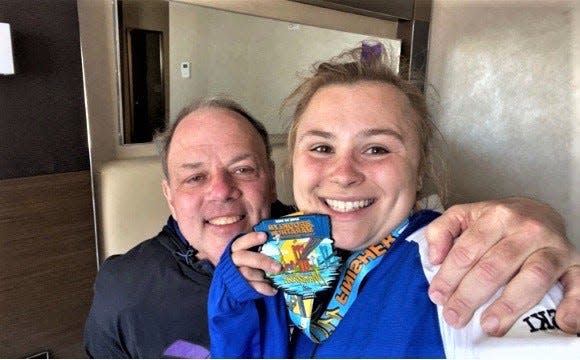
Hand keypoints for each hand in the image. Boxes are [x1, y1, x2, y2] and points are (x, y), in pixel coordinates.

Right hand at [230, 232, 282, 295]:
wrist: (238, 279)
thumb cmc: (250, 260)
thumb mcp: (252, 250)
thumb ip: (260, 244)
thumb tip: (276, 232)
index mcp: (236, 248)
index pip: (241, 242)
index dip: (252, 239)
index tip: (264, 236)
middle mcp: (234, 260)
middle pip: (244, 258)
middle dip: (262, 261)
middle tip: (278, 267)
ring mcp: (236, 274)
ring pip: (247, 273)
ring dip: (263, 276)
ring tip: (276, 277)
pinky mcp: (240, 287)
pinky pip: (252, 287)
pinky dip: (264, 289)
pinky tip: (274, 289)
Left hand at [425, 197, 579, 335]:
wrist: (539, 212)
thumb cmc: (498, 221)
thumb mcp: (465, 215)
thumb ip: (442, 230)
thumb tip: (434, 258)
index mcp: (497, 216)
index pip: (468, 251)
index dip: (449, 276)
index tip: (438, 297)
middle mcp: (527, 229)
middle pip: (495, 266)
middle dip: (470, 295)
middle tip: (455, 316)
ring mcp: (553, 247)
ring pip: (532, 277)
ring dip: (509, 304)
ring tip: (489, 325)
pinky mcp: (575, 263)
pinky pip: (578, 285)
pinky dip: (574, 305)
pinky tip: (561, 322)